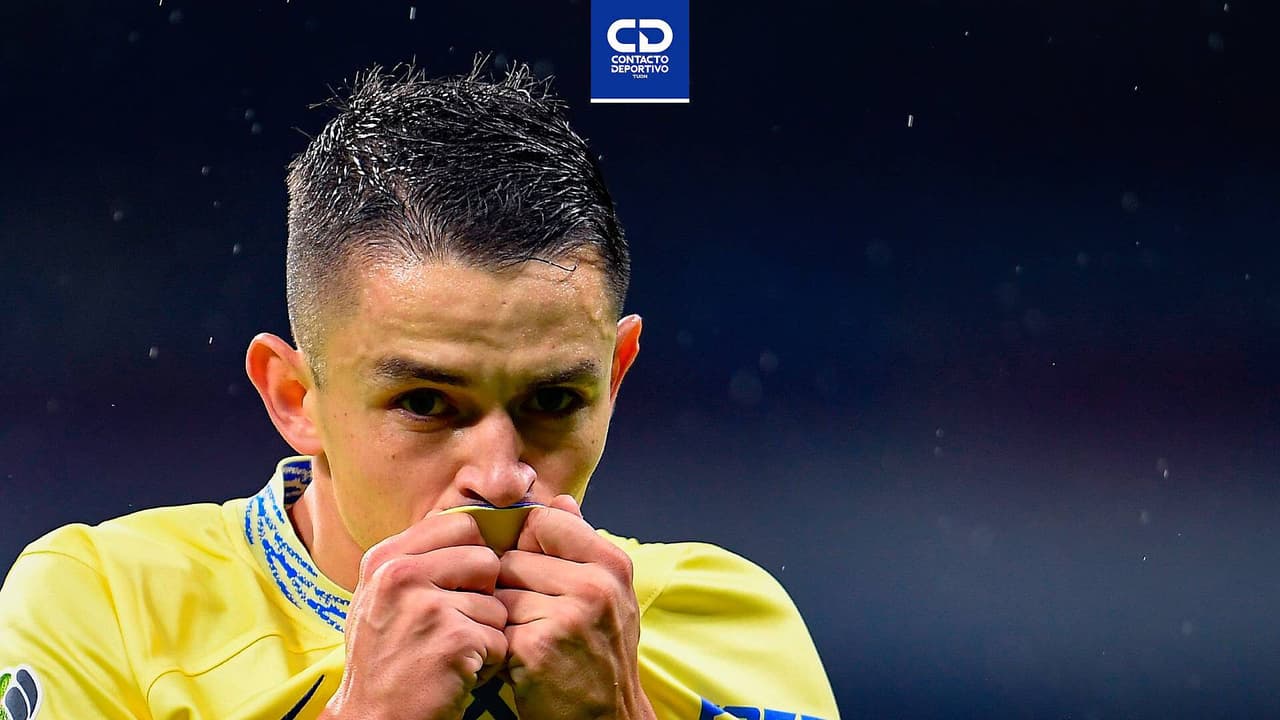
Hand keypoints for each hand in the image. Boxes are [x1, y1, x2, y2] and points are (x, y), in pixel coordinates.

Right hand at [321, 512, 507, 719]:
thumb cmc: (385, 660)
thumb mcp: (383, 599)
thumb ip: (418, 560)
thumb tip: (473, 525)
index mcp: (385, 559)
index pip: (460, 525)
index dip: (473, 555)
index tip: (462, 586)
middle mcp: (401, 575)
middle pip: (486, 559)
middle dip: (484, 595)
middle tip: (458, 625)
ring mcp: (427, 606)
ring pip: (498, 603)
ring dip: (486, 633)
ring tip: (453, 653)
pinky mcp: (453, 639)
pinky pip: (500, 638)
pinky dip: (488, 662)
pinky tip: (459, 673)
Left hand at [495, 496, 655, 719]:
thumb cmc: (600, 656)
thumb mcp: (606, 595)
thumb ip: (579, 544)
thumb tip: (558, 498)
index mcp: (611, 564)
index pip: (544, 519)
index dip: (525, 543)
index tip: (528, 571)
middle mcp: (595, 585)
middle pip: (513, 557)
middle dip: (510, 587)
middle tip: (528, 618)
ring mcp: (568, 615)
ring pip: (499, 591)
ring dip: (501, 617)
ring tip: (523, 638)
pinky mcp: (538, 646)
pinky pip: (494, 624)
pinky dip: (497, 642)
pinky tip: (515, 659)